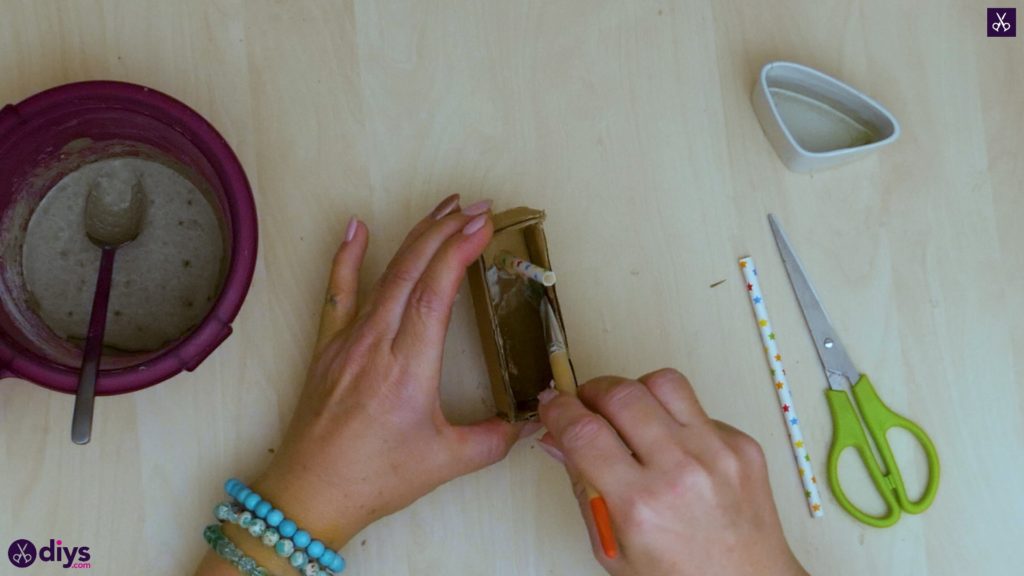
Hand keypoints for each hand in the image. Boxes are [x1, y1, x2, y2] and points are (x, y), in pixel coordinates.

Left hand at [248, 195, 532, 549]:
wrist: (310, 493)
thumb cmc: (373, 478)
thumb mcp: (445, 463)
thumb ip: (493, 441)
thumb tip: (527, 425)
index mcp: (407, 368)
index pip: (435, 292)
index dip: (458, 252)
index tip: (482, 224)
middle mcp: (376, 344)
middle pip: (411, 271)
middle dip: (445, 231)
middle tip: (476, 207)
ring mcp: (348, 341)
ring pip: (383, 275)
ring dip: (414, 237)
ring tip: (442, 209)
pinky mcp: (328, 347)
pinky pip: (337, 292)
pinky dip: (346, 257)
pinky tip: (356, 228)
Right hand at [537, 369, 806, 575]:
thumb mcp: (614, 549)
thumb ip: (584, 489)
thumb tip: (557, 441)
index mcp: (641, 505)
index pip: (584, 432)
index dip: (558, 410)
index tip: (551, 405)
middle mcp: (681, 472)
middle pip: (621, 394)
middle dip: (591, 391)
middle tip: (585, 405)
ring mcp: (717, 453)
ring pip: (663, 382)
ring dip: (634, 391)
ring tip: (627, 414)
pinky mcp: (742, 445)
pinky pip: (697, 408)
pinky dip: (674, 418)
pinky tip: (671, 445)